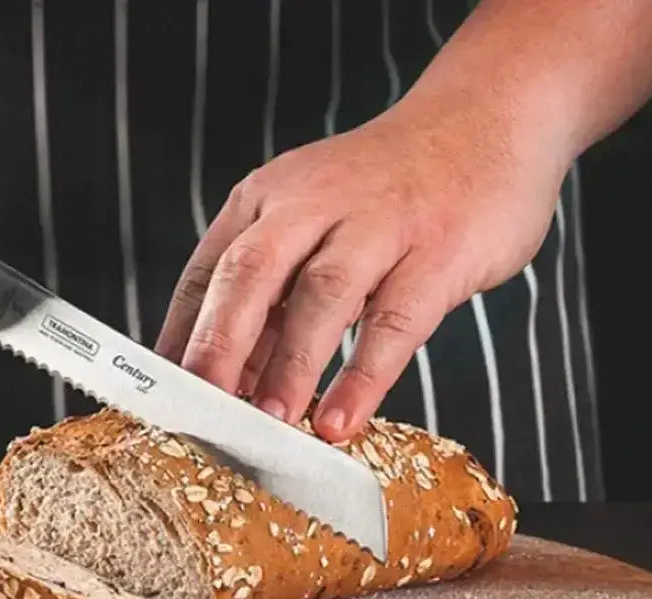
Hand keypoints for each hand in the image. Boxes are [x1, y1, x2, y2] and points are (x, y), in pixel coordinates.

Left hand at [156, 97, 566, 441]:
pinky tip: (340, 419)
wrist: (485, 121)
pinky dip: (363, 375)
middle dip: (219, 346)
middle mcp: (313, 205)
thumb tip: (226, 381)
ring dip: (290, 365)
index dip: (181, 338)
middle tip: (201, 408)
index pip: (207, 274)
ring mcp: (378, 224)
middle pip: (250, 275)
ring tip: (270, 424)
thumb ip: (272, 299)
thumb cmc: (386, 193)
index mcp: (268, 202)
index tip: (166, 397)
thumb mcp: (311, 227)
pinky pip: (395, 320)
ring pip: (320, 295)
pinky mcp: (438, 251)